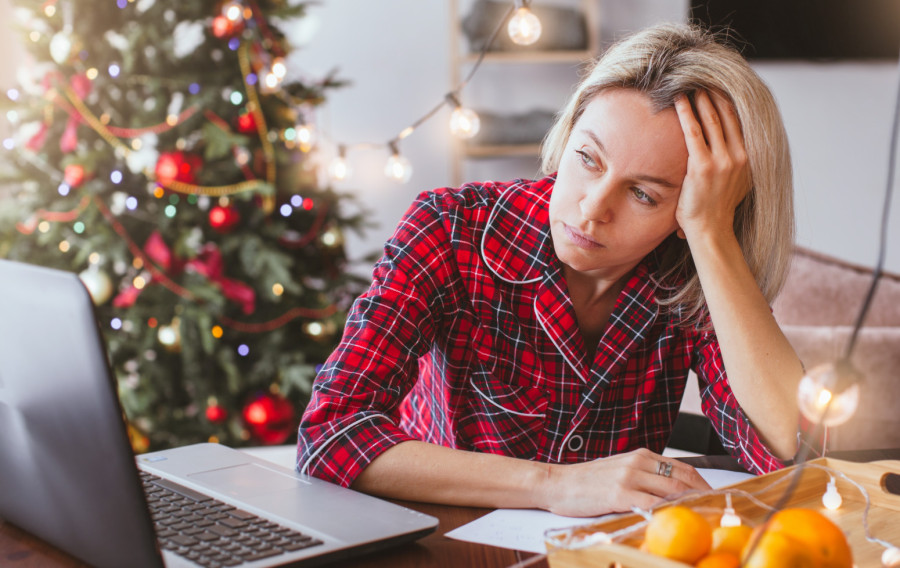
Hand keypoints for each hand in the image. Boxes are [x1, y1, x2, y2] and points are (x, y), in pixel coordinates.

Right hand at [540, 448, 710, 516]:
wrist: (558, 483)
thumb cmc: (587, 481)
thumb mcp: (619, 469)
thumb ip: (643, 475)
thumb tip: (671, 491)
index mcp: (640, 455)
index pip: (682, 466)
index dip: (702, 483)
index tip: (714, 496)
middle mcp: (637, 462)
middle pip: (681, 479)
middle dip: (703, 496)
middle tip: (716, 510)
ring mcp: (629, 478)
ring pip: (671, 490)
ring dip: (690, 504)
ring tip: (703, 516)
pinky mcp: (619, 495)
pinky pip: (651, 504)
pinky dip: (667, 512)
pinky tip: (676, 521)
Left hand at [673, 90, 750, 240]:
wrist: (712, 231)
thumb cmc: (717, 209)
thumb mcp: (737, 184)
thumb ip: (737, 164)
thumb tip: (732, 151)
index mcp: (749, 158)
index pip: (739, 120)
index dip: (728, 100)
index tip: (718, 85)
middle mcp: (740, 155)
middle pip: (727, 114)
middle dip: (714, 93)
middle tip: (702, 77)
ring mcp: (723, 160)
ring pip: (711, 119)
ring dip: (700, 99)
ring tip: (690, 84)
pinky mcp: (703, 166)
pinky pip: (693, 132)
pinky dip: (686, 113)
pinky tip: (678, 100)